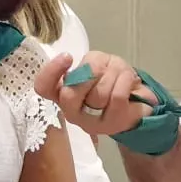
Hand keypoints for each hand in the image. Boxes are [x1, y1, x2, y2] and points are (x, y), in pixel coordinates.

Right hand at [34, 51, 153, 136]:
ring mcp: (92, 123)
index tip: (68, 57)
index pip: (43, 87)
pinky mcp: (113, 124)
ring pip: (98, 93)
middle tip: (102, 69)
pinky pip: (117, 96)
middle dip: (90, 74)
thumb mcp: (97, 66)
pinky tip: (129, 80)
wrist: (137, 102)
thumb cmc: (111, 81)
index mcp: (62, 94)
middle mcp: (72, 112)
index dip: (51, 72)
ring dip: (114, 74)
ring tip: (120, 75)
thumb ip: (87, 67)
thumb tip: (90, 72)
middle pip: (69, 95)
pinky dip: (126, 80)